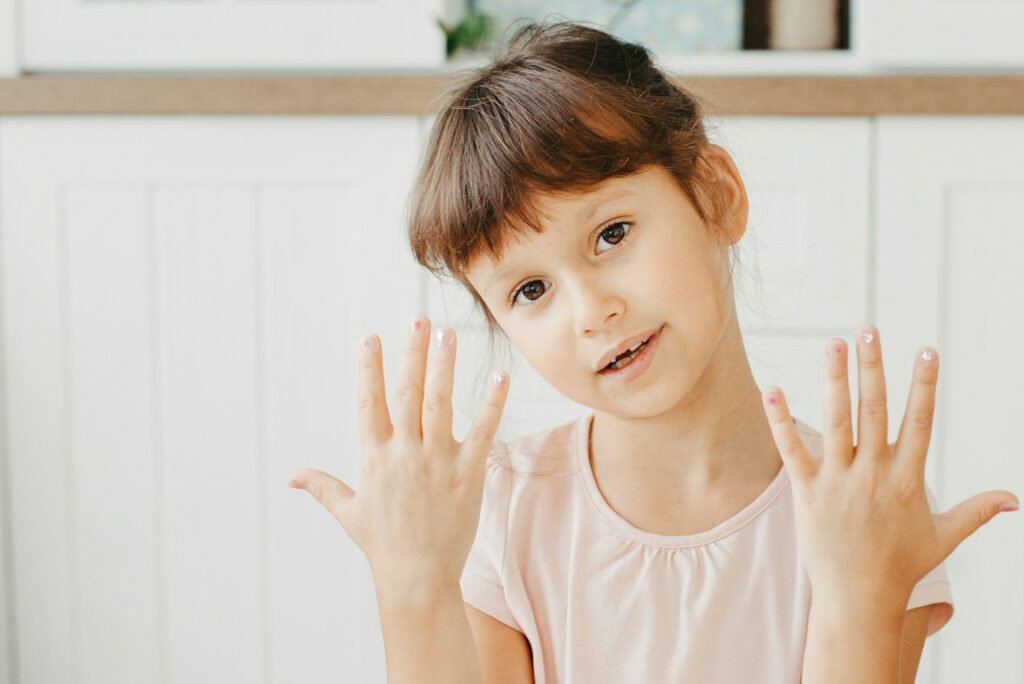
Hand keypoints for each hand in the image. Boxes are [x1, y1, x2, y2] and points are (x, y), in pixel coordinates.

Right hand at [287, 316, 509, 600]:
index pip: (370, 402)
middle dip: (411, 353)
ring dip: (444, 366)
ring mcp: (437, 461)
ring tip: (448, 334)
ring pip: (441, 403)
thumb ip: (323, 487)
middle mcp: (405, 452)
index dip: (370, 369)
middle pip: (408, 392)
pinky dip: (492, 404)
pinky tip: (500, 377)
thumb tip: (292, 477)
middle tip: (418, 320)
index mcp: (375, 457)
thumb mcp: (349, 512)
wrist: (417, 579)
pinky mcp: (468, 473)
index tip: (371, 338)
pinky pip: (482, 431)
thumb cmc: (382, 546)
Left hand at [761, 324, 1017, 605]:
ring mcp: (839, 482)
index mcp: (907, 480)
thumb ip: (975, 511)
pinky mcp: (807, 492)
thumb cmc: (901, 566)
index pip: (919, 422)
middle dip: (873, 368)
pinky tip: (773, 389)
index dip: (923, 386)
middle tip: (869, 330)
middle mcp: (874, 475)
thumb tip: (1014, 500)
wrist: (859, 599)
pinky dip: (781, 420)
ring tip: (832, 344)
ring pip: (836, 423)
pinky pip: (792, 450)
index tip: (927, 350)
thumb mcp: (943, 537)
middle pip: (874, 412)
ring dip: (834, 381)